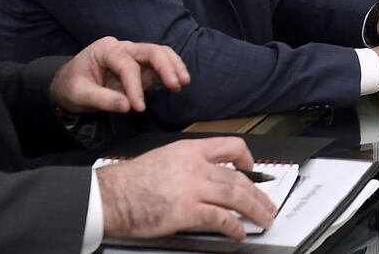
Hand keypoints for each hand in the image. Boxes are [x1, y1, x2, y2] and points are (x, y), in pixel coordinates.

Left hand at [50, 36, 189, 114]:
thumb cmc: (71, 87)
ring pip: (160, 52)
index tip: (138, 108)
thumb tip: (127, 106)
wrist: (68, 84)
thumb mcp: (79, 95)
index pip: (127, 65)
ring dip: (174, 66)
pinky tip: (178, 82)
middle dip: (166, 67)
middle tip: (176, 85)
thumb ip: (103, 100)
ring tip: (183, 82)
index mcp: (105, 50)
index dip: (135, 86)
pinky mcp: (141, 65)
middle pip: (151, 50)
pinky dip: (172, 70)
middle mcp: (122, 47)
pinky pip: (160, 62)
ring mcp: (133, 54)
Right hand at [98, 138, 276, 239]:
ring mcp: (193, 189)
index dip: (247, 157)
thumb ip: (189, 164)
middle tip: (269, 204)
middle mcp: (196, 166)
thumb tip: (209, 176)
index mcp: (191, 150)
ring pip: (236, 196)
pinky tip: (240, 232)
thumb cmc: (130, 181)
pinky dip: (234, 226)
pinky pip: (221, 218)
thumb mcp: (165, 158)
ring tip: (264, 219)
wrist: (109, 196)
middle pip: (238, 178)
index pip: (230, 146)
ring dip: (255, 209)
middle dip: (259, 193)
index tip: (252, 168)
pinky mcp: (187, 211)